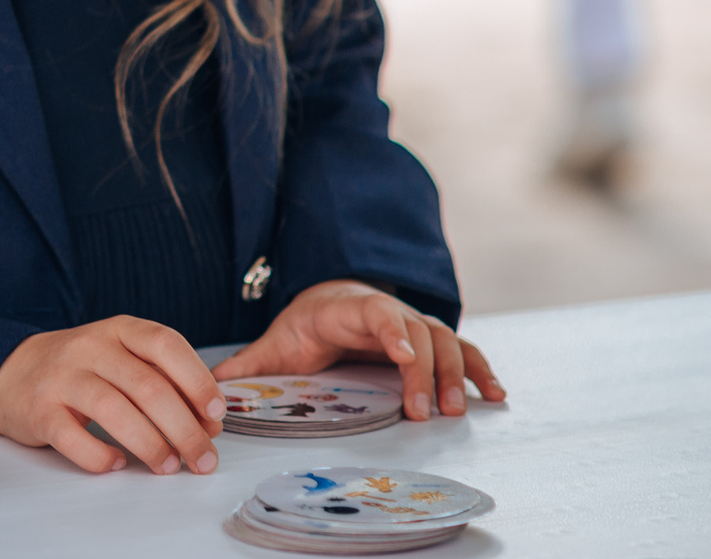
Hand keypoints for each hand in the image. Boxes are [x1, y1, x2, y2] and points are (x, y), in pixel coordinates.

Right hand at [0, 316, 223, 475]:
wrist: (11, 372)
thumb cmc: (82, 370)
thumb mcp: (121, 358)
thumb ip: (162, 381)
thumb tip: (207, 424)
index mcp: (119, 330)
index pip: (165, 344)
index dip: (197, 379)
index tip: (216, 414)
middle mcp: (90, 347)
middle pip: (147, 386)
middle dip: (185, 429)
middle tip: (204, 459)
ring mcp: (62, 377)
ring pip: (114, 411)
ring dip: (150, 445)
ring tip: (168, 467)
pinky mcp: (39, 410)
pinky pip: (73, 438)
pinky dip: (99, 457)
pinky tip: (115, 464)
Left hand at [211, 280, 505, 420]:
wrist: (329, 299)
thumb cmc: (306, 325)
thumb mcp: (278, 341)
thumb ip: (251, 362)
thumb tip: (215, 383)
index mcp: (346, 308)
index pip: (374, 312)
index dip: (390, 330)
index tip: (400, 353)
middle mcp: (386, 312)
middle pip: (415, 331)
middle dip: (422, 370)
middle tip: (423, 411)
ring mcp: (412, 324)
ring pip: (443, 341)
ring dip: (453, 374)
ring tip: (456, 410)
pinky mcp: (429, 340)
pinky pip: (460, 350)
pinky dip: (479, 369)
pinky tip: (494, 393)